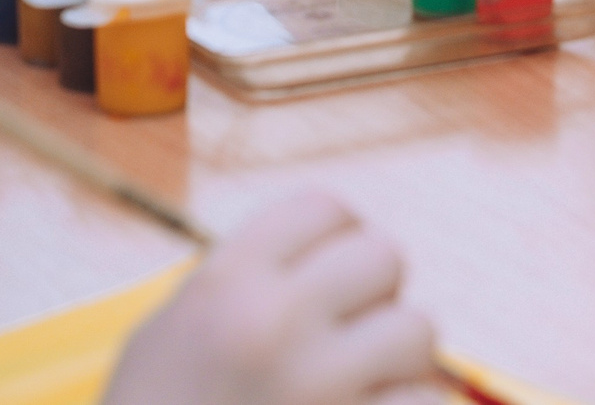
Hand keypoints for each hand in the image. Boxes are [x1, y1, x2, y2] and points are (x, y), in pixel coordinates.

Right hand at [101, 192, 443, 404]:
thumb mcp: (165, 341)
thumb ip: (236, 286)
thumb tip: (321, 253)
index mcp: (225, 285)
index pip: (323, 208)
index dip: (337, 240)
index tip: (332, 275)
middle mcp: (275, 323)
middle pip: (384, 256)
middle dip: (374, 299)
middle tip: (349, 340)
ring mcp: (320, 386)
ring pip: (418, 330)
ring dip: (399, 365)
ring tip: (358, 393)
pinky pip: (428, 403)